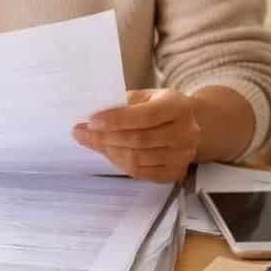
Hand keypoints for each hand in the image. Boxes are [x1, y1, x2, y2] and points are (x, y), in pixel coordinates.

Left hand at [73, 89, 200, 182]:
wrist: (185, 125)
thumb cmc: (158, 107)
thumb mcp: (145, 97)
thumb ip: (122, 104)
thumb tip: (91, 120)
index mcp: (178, 106)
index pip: (145, 116)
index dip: (116, 120)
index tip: (92, 121)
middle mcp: (186, 132)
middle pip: (140, 140)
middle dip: (107, 137)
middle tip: (84, 133)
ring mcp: (183, 155)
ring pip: (138, 159)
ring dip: (111, 152)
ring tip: (95, 143)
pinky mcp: (176, 172)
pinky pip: (143, 174)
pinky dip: (121, 165)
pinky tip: (111, 154)